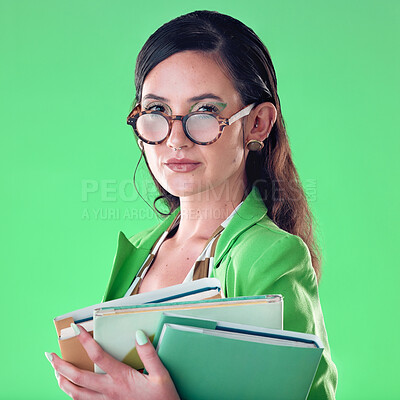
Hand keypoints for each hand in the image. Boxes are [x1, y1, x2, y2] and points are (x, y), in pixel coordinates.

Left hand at [46, 324, 179, 399]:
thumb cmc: (163, 399)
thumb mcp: (162, 375)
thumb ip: (149, 354)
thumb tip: (138, 334)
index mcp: (121, 378)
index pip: (98, 355)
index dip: (85, 340)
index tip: (75, 328)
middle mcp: (109, 390)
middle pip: (77, 377)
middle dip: (60, 365)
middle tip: (50, 355)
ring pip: (75, 394)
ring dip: (62, 381)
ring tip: (55, 371)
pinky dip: (72, 395)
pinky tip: (71, 390)